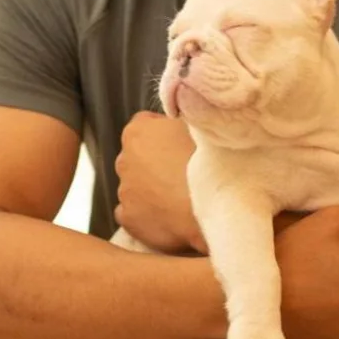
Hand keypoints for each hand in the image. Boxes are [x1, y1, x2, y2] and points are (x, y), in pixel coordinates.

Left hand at [113, 112, 205, 253]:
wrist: (214, 204)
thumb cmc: (208, 161)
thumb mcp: (198, 125)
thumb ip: (182, 119)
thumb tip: (181, 120)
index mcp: (137, 132)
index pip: (145, 124)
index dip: (165, 132)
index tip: (182, 141)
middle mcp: (124, 160)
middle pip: (138, 157)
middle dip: (156, 162)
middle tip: (183, 171)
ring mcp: (124, 191)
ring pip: (136, 186)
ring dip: (152, 189)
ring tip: (180, 197)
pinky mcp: (129, 219)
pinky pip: (134, 213)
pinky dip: (147, 214)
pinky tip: (168, 215)